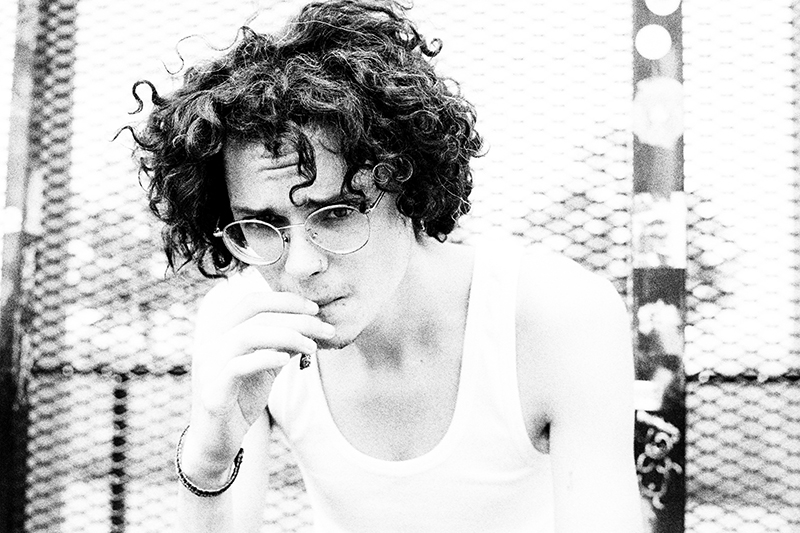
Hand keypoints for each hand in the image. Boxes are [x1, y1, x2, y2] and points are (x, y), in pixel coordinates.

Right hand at [183, 290, 334, 480]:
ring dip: (286, 336)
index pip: (252, 301)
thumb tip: (311, 325)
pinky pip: (237, 367)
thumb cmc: (241, 399)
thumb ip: (282, 345)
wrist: (216, 441)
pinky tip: (287, 360)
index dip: (285, 300)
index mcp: (221, 332)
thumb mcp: (266, 366)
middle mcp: (211, 344)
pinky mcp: (212, 393)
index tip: (315, 309)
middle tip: (325, 328)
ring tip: (312, 347)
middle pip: (255, 315)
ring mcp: (208, 367)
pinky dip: (264, 358)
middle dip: (295, 318)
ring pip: (246, 335)